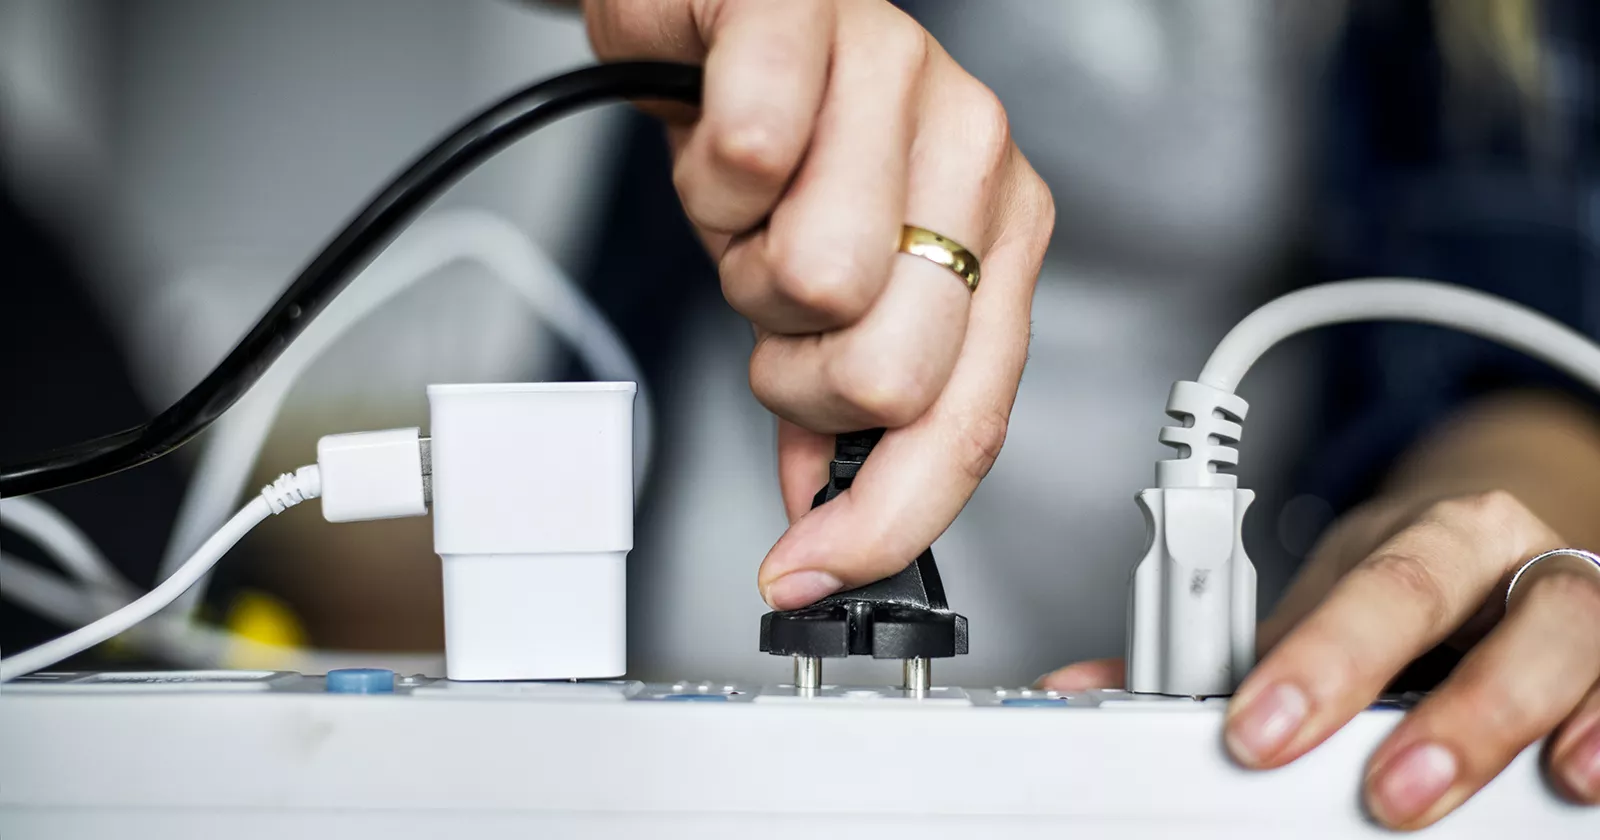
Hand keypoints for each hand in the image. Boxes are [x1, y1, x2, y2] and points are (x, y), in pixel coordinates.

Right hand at [584, 0, 1053, 607]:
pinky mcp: (815, 11)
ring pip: (813, 279)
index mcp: (999, 238)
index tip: (808, 570)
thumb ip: (845, 400)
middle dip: (791, 371)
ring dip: (737, 264)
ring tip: (748, 207)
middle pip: (885, 375)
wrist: (722, 7)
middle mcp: (976, 157)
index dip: (883, 517)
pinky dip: (704, 169)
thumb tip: (823, 515)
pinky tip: (716, 129)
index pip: (966, 420)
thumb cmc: (790, 136)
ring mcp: (909, 77)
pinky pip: (755, 150)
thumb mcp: (832, 282)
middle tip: (772, 304)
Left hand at [1042, 490, 1599, 828]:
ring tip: (1451, 791)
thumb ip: (1224, 655)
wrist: (1499, 551)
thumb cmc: (1405, 591)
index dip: (1313, 659)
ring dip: (1505, 720)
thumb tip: (1087, 687)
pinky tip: (1578, 777)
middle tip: (1372, 789)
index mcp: (1421, 533)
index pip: (1364, 583)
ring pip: (1565, 631)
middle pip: (1454, 600)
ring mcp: (1572, 594)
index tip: (1253, 730)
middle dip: (1410, 698)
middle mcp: (1502, 551)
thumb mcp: (1322, 609)